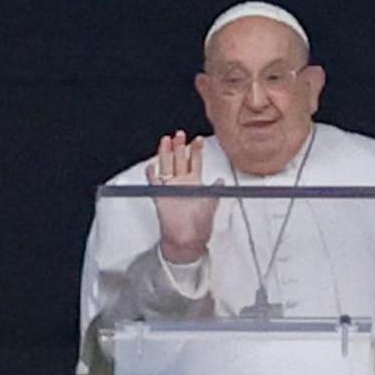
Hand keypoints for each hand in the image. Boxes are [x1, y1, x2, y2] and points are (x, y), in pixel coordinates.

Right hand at [145, 130, 214, 262]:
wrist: (188, 240)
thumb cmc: (200, 225)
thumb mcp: (212, 204)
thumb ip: (215, 191)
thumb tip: (222, 181)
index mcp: (195, 183)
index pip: (195, 162)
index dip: (197, 150)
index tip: (199, 139)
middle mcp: (182, 183)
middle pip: (180, 160)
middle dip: (180, 147)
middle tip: (180, 135)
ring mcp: (171, 188)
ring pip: (166, 166)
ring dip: (166, 154)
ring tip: (166, 141)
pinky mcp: (160, 196)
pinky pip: (154, 183)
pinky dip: (152, 175)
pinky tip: (151, 166)